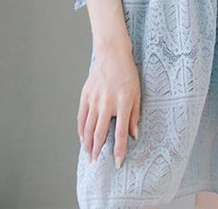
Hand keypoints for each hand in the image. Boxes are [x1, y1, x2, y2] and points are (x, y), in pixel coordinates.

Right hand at [78, 44, 140, 168]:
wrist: (112, 54)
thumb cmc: (127, 73)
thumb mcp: (137, 93)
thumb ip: (134, 115)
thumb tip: (134, 135)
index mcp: (122, 102)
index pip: (120, 132)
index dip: (119, 150)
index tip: (117, 162)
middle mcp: (107, 102)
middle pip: (99, 133)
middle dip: (97, 151)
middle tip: (96, 163)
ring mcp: (94, 99)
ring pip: (88, 127)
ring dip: (87, 144)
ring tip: (88, 155)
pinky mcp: (85, 95)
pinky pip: (81, 117)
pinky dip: (81, 130)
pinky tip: (82, 138)